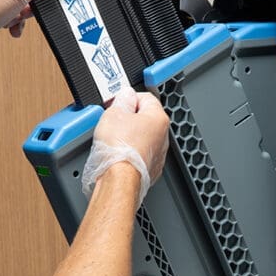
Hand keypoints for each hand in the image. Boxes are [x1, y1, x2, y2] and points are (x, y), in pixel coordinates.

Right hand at [82, 87, 169, 205]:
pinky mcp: (151, 168)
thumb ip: (122, 100)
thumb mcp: (114, 114)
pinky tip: (118, 154)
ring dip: (129, 136)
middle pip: (145, 118)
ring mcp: (158, 154)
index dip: (127, 98)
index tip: (116, 103)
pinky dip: (130, 153)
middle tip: (113, 122)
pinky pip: (140, 154)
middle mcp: (163, 136)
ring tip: (114, 141)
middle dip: (128, 118)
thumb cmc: (119, 150)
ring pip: (142, 137)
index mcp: (158, 118)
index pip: (145, 97)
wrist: (119, 180)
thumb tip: (126, 95)